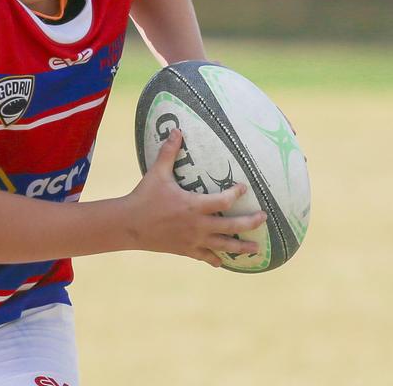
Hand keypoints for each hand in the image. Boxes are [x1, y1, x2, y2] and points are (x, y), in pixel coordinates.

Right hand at [126, 128, 266, 266]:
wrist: (129, 225)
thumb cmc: (144, 197)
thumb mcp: (157, 173)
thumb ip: (168, 153)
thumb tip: (177, 131)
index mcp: (194, 205)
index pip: (224, 201)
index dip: (236, 194)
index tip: (245, 188)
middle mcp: (198, 225)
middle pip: (232, 227)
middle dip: (250, 223)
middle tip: (263, 218)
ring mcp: (193, 240)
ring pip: (223, 246)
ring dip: (242, 248)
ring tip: (257, 249)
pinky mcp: (185, 249)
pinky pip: (205, 256)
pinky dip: (215, 259)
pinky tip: (222, 262)